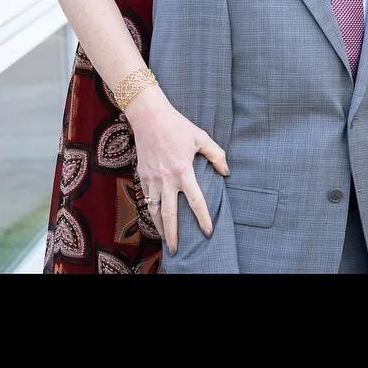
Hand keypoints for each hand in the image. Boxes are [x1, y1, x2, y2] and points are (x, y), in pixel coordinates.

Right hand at [126, 84, 229, 252]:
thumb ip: (216, 155)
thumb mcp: (201, 137)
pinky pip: (146, 199)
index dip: (203, 218)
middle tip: (177, 250)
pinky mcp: (141, 176)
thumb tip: (226, 172)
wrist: (148, 117)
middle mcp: (165, 179)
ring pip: (154, 210)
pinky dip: (150, 212)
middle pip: (169, 214)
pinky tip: (155, 219)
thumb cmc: (177, 126)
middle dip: (174, 235)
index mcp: (183, 171)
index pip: (195, 201)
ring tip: (165, 240)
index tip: (208, 232)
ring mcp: (151, 179)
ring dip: (160, 227)